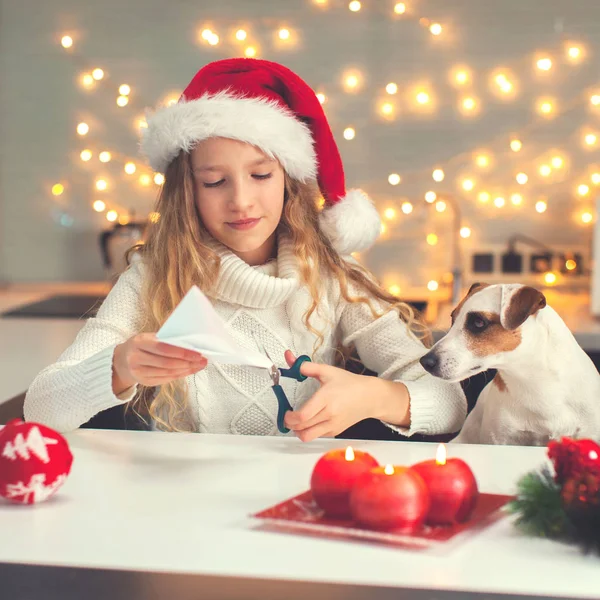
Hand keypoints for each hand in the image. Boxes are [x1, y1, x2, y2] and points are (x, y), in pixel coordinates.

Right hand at [112, 333, 206, 393]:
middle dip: (188, 362)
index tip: (197, 353)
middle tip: (202, 360)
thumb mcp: (148, 337)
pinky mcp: (143, 382)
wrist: (122, 360)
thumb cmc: (142, 345)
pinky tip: (189, 371)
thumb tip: (189, 341)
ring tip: (199, 366)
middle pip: (167, 362)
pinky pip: (165, 379)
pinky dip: (179, 375)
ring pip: (167, 373)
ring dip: (186, 370)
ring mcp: (138, 372)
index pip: (163, 348)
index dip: (181, 352)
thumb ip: (166, 338)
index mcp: (139, 342)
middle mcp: (136, 358)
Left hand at [282, 351, 409, 441]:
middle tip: (287, 417)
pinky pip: (317, 436)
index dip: (290, 418)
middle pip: (302, 427)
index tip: (285, 413)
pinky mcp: (336, 431)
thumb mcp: (327, 371)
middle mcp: (330, 414)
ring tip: (296, 422)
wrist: (369, 397)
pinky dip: (309, 431)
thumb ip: (307, 367)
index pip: (303, 415)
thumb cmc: (349, 384)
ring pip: (308, 436)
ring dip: (298, 431)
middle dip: (290, 424)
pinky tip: (310, 422)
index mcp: (326, 398)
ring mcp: (333, 425)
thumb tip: (291, 359)